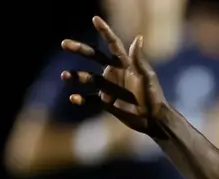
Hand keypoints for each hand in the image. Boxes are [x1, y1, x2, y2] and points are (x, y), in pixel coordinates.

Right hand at [60, 17, 169, 133]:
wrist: (153, 120)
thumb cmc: (153, 96)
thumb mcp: (147, 77)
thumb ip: (139, 59)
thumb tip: (138, 37)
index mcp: (125, 64)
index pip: (113, 44)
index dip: (105, 31)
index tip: (95, 19)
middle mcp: (114, 72)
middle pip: (94, 57)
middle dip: (79, 49)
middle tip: (64, 44)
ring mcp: (109, 87)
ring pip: (88, 78)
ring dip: (76, 76)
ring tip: (65, 76)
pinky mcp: (106, 102)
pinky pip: (90, 99)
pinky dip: (81, 99)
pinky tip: (73, 98)